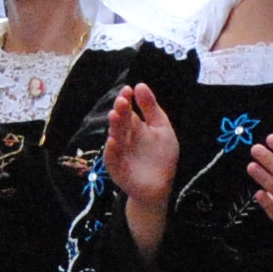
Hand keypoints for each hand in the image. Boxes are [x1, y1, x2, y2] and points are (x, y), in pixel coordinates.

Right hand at [101, 83, 179, 207]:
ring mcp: (119, 153)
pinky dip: (111, 151)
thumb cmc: (161, 156)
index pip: (127, 110)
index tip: (128, 90)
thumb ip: (151, 108)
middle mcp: (124, 138)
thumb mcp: (161, 128)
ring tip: (114, 116)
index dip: (126, 99)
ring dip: (114, 127)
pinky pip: (112, 160)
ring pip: (114, 138)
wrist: (160, 186)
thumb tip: (140, 84)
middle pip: (120, 122)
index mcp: (133, 126)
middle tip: (122, 101)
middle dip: (120, 111)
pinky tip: (113, 142)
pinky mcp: (117, 169)